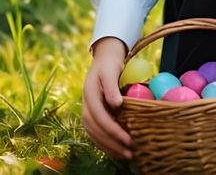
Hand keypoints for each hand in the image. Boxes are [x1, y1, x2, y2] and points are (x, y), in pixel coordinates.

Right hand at [82, 37, 134, 159]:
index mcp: (90, 94)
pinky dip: (105, 143)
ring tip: (125, 155)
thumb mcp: (111, 70)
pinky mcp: (92, 115)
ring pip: (94, 134)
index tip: (128, 139)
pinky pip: (96, 133)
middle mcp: (86, 105)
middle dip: (111, 143)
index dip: (113, 130)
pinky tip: (117, 150)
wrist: (103, 60)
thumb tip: (116, 105)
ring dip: (108, 146)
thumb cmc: (110, 65)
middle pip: (96, 129)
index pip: (100, 117)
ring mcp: (87, 111)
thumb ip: (112, 87)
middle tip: (129, 152)